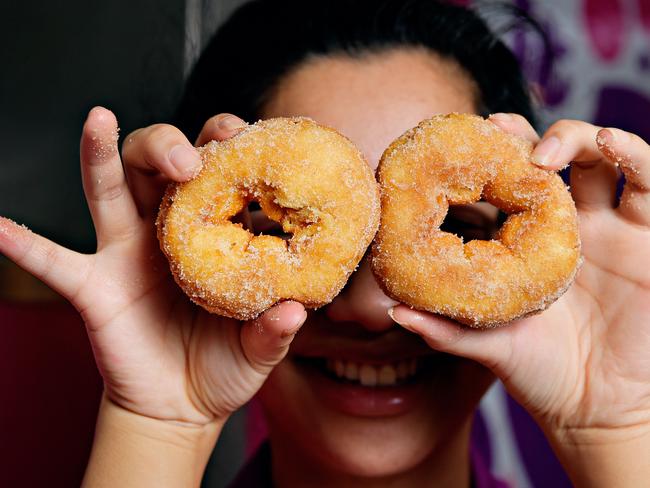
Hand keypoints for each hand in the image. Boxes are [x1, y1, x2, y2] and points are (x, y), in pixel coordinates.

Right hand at [0, 107, 305, 426]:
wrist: (182, 407)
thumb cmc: (224, 363)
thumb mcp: (259, 347)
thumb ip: (275, 330)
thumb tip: (296, 310)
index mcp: (213, 233)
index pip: (219, 175)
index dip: (228, 149)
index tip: (242, 134)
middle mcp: (167, 230)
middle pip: (158, 166)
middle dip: (169, 146)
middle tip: (191, 156)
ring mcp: (126, 253)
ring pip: (109, 190)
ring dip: (100, 154)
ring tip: (98, 119)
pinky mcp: (95, 286)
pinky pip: (53, 261)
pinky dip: (24, 245)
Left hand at [390, 114, 649, 455]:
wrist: (600, 406)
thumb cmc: (539, 373)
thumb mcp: (490, 346)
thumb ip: (446, 330)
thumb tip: (393, 312)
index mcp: (520, 242)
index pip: (499, 186)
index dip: (481, 160)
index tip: (456, 143)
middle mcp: (561, 226)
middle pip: (546, 160)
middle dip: (522, 138)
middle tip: (495, 129)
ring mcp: (605, 227)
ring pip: (596, 158)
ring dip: (574, 138)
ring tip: (544, 151)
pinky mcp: (645, 236)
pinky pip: (647, 184)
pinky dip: (633, 155)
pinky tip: (610, 143)